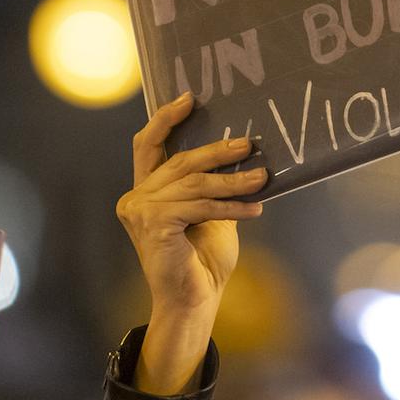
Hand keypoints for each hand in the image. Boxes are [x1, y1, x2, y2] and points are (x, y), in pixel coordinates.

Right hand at [116, 93, 266, 393]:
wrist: (193, 301)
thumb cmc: (203, 259)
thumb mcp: (210, 213)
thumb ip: (210, 186)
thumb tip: (241, 152)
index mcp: (146, 191)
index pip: (147, 145)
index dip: (165, 119)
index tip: (189, 98)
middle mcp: (137, 197)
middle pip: (180, 161)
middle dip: (217, 150)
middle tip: (249, 143)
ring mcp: (140, 211)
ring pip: (194, 183)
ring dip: (233, 180)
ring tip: (262, 177)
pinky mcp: (153, 224)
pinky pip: (200, 206)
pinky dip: (231, 206)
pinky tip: (255, 208)